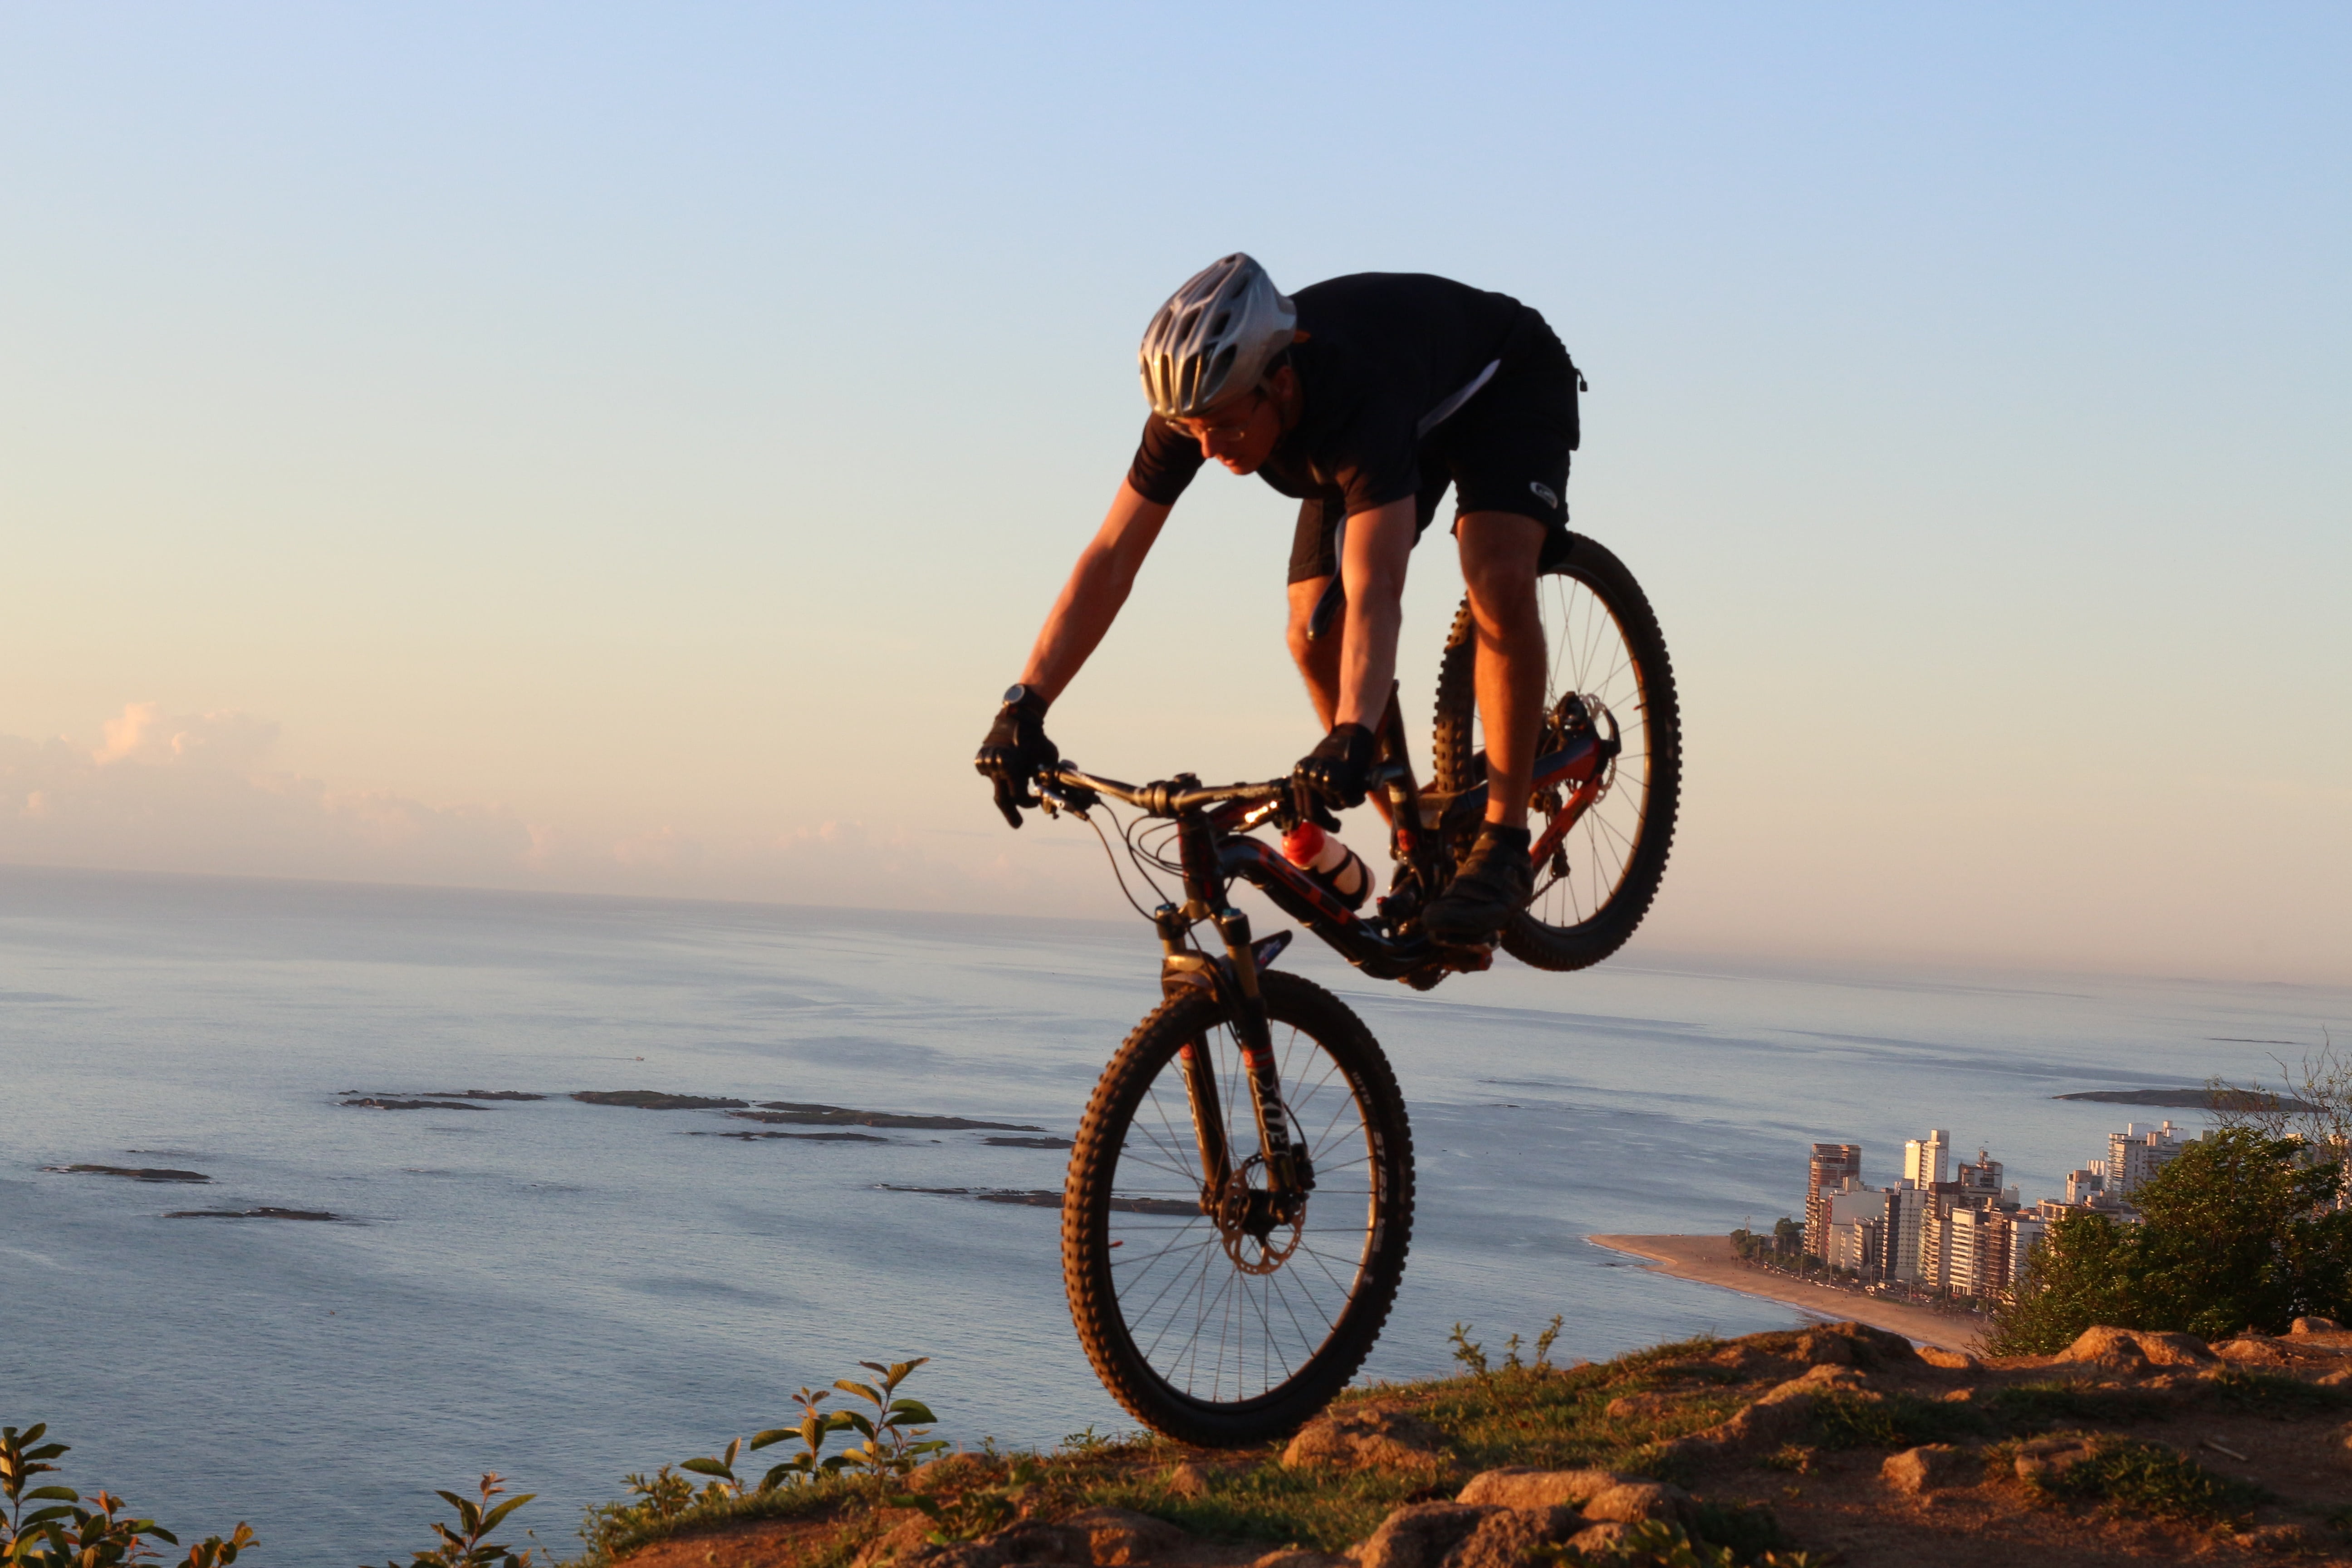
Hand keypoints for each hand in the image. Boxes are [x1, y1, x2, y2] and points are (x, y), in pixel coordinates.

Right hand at [975, 689, 1059, 828]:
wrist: (1017, 718)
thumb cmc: (1037, 739)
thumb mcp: (1047, 759)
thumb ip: (1046, 778)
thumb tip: (1050, 797)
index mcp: (1012, 768)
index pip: (1019, 797)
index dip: (1030, 803)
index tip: (1036, 800)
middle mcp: (996, 768)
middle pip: (1001, 800)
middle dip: (1010, 814)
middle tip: (1017, 825)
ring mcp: (986, 763)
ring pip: (996, 785)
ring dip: (1006, 787)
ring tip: (1015, 776)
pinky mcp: (980, 759)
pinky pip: (990, 774)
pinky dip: (998, 775)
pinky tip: (1006, 763)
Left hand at [1291, 723, 1375, 815]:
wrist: (1353, 733)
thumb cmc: (1341, 755)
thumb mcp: (1324, 771)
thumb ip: (1318, 792)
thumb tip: (1311, 816)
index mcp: (1298, 774)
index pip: (1301, 806)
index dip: (1314, 819)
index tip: (1326, 824)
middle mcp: (1303, 775)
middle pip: (1311, 811)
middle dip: (1326, 822)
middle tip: (1337, 826)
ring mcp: (1316, 776)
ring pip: (1333, 805)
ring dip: (1347, 803)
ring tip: (1357, 793)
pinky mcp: (1333, 777)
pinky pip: (1344, 800)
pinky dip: (1354, 799)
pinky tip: (1361, 793)